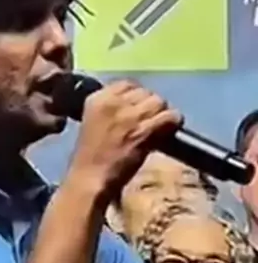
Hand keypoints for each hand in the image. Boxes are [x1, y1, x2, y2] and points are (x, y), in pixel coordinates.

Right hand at [69, 80, 182, 197]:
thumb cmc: (90, 156)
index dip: (136, 95)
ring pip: (159, 102)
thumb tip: (133, 103)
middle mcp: (114, 102)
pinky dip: (173, 123)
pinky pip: (170, 116)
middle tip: (148, 121)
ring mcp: (130, 116)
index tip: (138, 108)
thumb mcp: (92, 122)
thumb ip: (110, 108)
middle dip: (149, 105)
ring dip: (161, 113)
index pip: (127, 83)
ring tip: (158, 127)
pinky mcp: (145, 130)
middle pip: (145, 92)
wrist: (90, 179)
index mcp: (97, 98)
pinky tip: (167, 132)